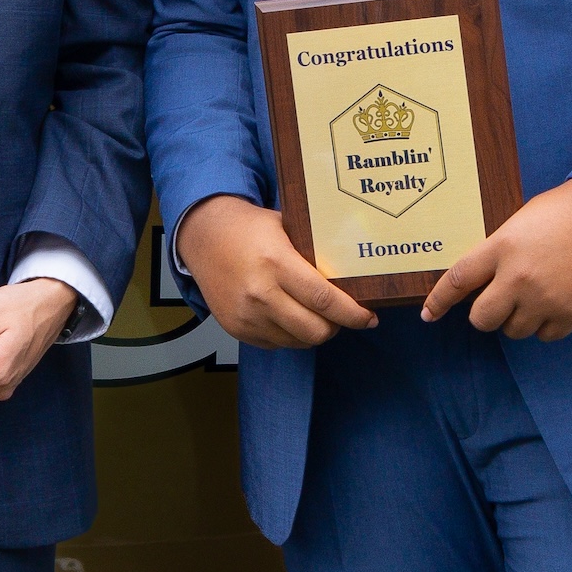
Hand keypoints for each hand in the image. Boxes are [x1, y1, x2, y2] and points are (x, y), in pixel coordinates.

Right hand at [174, 194, 374, 348]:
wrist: (202, 237)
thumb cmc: (248, 228)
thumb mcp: (286, 227)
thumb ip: (314, 252)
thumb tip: (353, 271)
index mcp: (276, 263)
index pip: (324, 300)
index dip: (352, 314)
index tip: (368, 317)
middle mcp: (260, 294)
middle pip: (315, 330)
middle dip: (336, 327)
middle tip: (342, 316)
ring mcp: (246, 315)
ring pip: (298, 342)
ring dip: (313, 332)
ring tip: (315, 314)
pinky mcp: (236, 329)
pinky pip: (277, 344)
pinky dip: (290, 335)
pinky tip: (289, 315)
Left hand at [424, 178, 571, 340]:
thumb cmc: (568, 211)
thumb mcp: (522, 222)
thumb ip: (500, 250)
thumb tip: (485, 280)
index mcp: (502, 247)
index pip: (458, 280)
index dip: (439, 301)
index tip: (428, 315)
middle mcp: (518, 277)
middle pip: (482, 319)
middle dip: (486, 315)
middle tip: (500, 302)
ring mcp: (545, 299)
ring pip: (514, 331)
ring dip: (519, 319)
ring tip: (538, 294)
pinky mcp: (571, 314)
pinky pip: (545, 335)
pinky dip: (547, 325)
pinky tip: (557, 302)